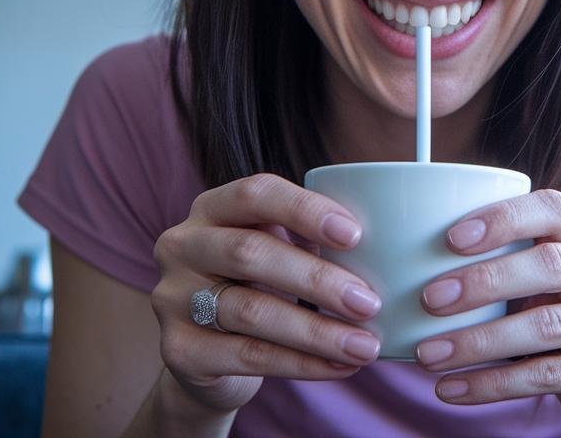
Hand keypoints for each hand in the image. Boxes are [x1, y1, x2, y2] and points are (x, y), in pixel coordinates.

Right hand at [149, 173, 384, 413]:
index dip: (305, 210)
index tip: (356, 235)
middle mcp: (182, 246)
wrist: (206, 354)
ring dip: (317, 331)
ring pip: (251, 311)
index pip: (255, 193)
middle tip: (369, 302)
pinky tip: (339, 366)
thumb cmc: (257, 285)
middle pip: (250, 254)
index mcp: (211, 208)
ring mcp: (173, 298)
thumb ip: (311, 239)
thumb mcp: (275, 250)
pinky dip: (301, 363)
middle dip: (318, 279)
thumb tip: (387, 247)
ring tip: (365, 345)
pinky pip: (247, 356)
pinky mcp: (178, 349)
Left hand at [415, 189, 560, 426]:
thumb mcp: (539, 272)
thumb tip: (407, 248)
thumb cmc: (556, 306)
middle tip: (430, 299)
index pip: (555, 208)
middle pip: (552, 265)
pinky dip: (492, 384)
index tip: (450, 239)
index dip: (504, 219)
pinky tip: (452, 388)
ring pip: (548, 326)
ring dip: (480, 341)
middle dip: (485, 281)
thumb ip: (501, 252)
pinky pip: (548, 376)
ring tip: (428, 354)